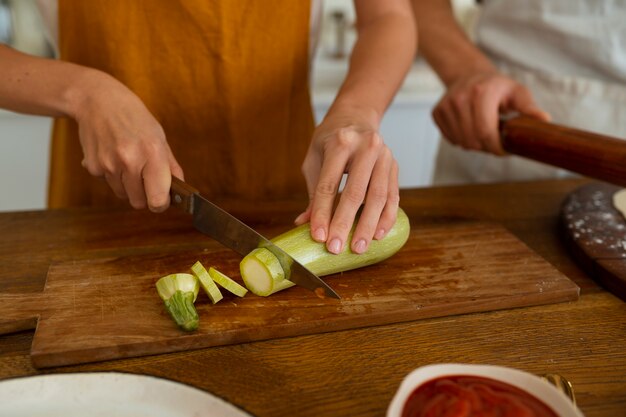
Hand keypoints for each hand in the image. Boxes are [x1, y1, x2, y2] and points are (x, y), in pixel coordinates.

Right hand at [74, 72, 182, 211]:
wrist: (97, 100)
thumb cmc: (134, 117)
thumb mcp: (159, 137)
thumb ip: (170, 166)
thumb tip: (179, 191)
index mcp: (152, 153)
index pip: (158, 199)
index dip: (161, 204)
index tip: (162, 199)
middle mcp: (130, 161)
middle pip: (139, 203)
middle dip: (144, 195)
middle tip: (145, 178)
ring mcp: (109, 165)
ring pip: (123, 195)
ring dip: (128, 185)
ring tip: (128, 161)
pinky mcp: (93, 167)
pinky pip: (108, 184)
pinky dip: (112, 175)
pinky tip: (112, 155)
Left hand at [296, 112, 398, 254]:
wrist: (357, 116)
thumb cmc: (331, 140)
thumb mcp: (315, 159)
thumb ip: (312, 191)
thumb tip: (304, 223)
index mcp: (340, 142)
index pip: (328, 184)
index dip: (322, 212)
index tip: (318, 236)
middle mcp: (365, 147)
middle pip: (355, 192)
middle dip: (345, 223)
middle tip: (337, 247)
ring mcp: (384, 156)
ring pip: (378, 196)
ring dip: (368, 225)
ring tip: (359, 247)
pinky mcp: (394, 166)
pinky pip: (392, 196)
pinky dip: (386, 217)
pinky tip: (378, 234)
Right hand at [433, 70, 550, 154]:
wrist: (469, 74)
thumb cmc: (497, 87)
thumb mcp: (517, 92)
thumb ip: (529, 108)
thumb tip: (545, 120)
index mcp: (481, 93)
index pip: (486, 133)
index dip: (497, 147)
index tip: (505, 150)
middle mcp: (460, 99)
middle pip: (473, 141)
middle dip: (487, 147)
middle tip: (497, 141)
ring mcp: (446, 106)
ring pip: (462, 142)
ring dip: (475, 144)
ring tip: (484, 131)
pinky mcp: (437, 113)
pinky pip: (451, 139)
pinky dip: (463, 140)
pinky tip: (471, 128)